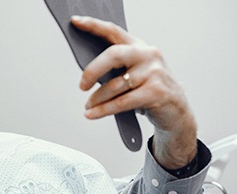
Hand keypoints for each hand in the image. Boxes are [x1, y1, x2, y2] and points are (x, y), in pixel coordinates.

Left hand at [72, 15, 196, 167]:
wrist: (176, 110)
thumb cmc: (149, 90)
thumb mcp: (134, 73)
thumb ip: (116, 68)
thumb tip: (86, 74)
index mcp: (139, 46)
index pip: (113, 31)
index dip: (93, 25)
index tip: (75, 21)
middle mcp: (148, 55)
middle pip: (113, 55)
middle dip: (92, 71)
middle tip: (82, 86)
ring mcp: (154, 73)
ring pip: (114, 85)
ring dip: (96, 99)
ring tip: (88, 106)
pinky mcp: (156, 92)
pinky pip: (121, 102)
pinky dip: (103, 110)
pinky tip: (92, 114)